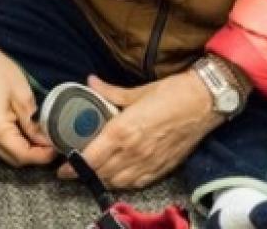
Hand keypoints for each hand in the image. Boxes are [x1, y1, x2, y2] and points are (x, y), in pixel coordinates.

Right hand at [0, 0, 55, 166]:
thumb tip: (46, 140)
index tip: (59, 148)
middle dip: (36, 156)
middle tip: (54, 144)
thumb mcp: (22, 95)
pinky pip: (0, 144)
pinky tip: (27, 132)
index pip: (23, 155)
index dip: (43, 156)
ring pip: (7, 153)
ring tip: (44, 138)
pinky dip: (15, 143)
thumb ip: (34, 123)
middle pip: (14, 159)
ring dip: (26, 150)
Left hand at [56, 73, 222, 188]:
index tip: (62, 166)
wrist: (205, 102)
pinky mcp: (162, 167)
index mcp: (123, 131)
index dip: (73, 165)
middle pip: (101, 172)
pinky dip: (124, 183)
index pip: (91, 157)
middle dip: (84, 173)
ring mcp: (148, 162)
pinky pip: (137, 183)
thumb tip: (90, 83)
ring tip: (93, 172)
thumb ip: (110, 92)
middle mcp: (133, 152)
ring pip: (118, 181)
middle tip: (72, 169)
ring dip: (103, 179)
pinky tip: (118, 176)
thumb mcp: (138, 91)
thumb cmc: (172, 93)